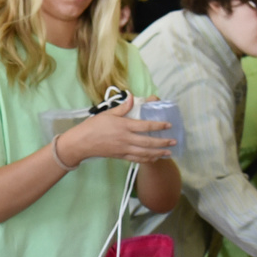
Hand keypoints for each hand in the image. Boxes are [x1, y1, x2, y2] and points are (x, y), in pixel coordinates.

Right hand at [57, 96, 173, 165]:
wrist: (82, 143)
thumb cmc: (93, 126)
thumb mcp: (107, 113)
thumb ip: (122, 107)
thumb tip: (132, 97)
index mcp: (124, 126)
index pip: (145, 126)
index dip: (158, 126)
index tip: (168, 125)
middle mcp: (126, 139)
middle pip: (148, 142)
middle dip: (162, 142)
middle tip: (174, 141)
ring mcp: (123, 149)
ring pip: (144, 152)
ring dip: (158, 153)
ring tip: (168, 152)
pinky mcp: (120, 156)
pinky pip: (136, 159)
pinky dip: (147, 159)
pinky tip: (154, 158)